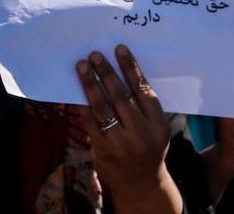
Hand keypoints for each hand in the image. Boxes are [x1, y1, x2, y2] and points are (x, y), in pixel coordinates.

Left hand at [76, 45, 179, 212]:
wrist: (141, 185)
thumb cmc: (148, 148)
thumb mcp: (156, 129)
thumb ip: (143, 106)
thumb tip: (120, 71)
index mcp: (158, 125)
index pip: (143, 90)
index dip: (131, 68)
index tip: (119, 49)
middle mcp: (141, 134)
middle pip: (121, 97)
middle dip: (106, 73)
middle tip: (95, 55)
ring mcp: (121, 144)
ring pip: (102, 108)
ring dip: (90, 84)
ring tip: (82, 66)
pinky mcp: (103, 151)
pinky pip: (89, 122)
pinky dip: (82, 105)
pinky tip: (76, 91)